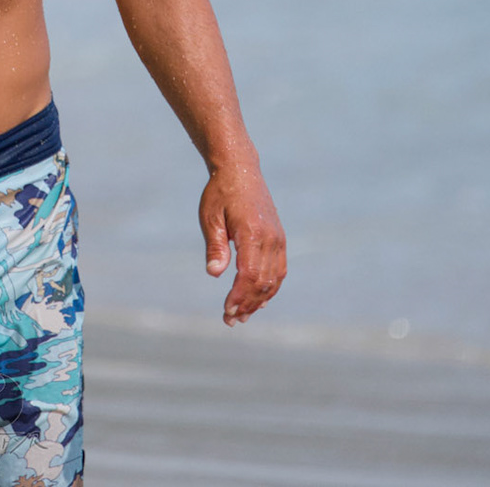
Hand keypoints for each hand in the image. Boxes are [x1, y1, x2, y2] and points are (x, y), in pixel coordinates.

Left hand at [199, 161, 286, 325]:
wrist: (240, 169)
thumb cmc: (220, 193)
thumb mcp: (210, 218)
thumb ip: (215, 247)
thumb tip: (214, 274)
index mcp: (252, 233)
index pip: (249, 275)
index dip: (239, 297)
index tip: (226, 311)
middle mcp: (270, 238)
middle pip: (263, 282)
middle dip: (247, 304)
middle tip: (230, 320)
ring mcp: (278, 238)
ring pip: (274, 279)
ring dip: (259, 300)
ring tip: (243, 316)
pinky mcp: (279, 238)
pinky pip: (279, 269)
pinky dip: (270, 287)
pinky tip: (259, 300)